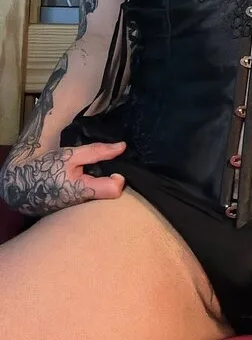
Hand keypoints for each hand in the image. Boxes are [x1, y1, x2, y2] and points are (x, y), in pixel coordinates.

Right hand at [0, 140, 127, 215]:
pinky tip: (85, 185)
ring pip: (101, 201)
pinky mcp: (75, 214)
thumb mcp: (70, 154)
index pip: (114, 190)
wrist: (21, 187)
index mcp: (83, 190)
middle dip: (111, 183)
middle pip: (110, 198)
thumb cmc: (45, 168)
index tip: (115, 169)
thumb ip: (97, 151)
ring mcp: (79, 213)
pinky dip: (91, 193)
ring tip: (95, 176)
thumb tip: (122, 147)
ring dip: (101, 188)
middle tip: (107, 170)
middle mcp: (83, 206)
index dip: (119, 179)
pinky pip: (91, 204)